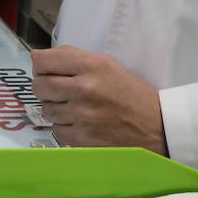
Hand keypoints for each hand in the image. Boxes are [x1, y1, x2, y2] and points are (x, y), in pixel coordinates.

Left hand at [32, 46, 166, 154]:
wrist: (159, 126)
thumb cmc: (130, 92)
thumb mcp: (106, 64)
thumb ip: (73, 58)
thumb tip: (38, 58)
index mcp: (91, 65)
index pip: (42, 60)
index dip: (40, 65)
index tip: (46, 70)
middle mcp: (84, 88)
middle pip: (38, 86)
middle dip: (44, 87)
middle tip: (58, 91)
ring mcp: (82, 116)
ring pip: (46, 109)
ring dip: (55, 108)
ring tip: (75, 107)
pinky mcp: (83, 139)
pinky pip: (57, 129)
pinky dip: (64, 126)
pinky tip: (81, 123)